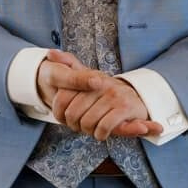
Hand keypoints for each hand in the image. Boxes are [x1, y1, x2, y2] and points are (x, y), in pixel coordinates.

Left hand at [37, 51, 163, 140]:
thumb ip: (69, 65)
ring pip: (87, 122)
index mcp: (88, 76)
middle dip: (74, 125)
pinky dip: (101, 134)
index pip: (62, 98)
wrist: (137, 100)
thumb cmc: (106, 92)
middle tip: (81, 126)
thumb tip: (50, 53)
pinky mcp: (125, 108)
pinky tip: (102, 133)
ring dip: (89, 131)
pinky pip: (104, 127)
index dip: (60, 114)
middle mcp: (101, 84)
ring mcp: (114, 95)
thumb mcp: (87, 76)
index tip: (65, 118)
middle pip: (72, 114)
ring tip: (93, 128)